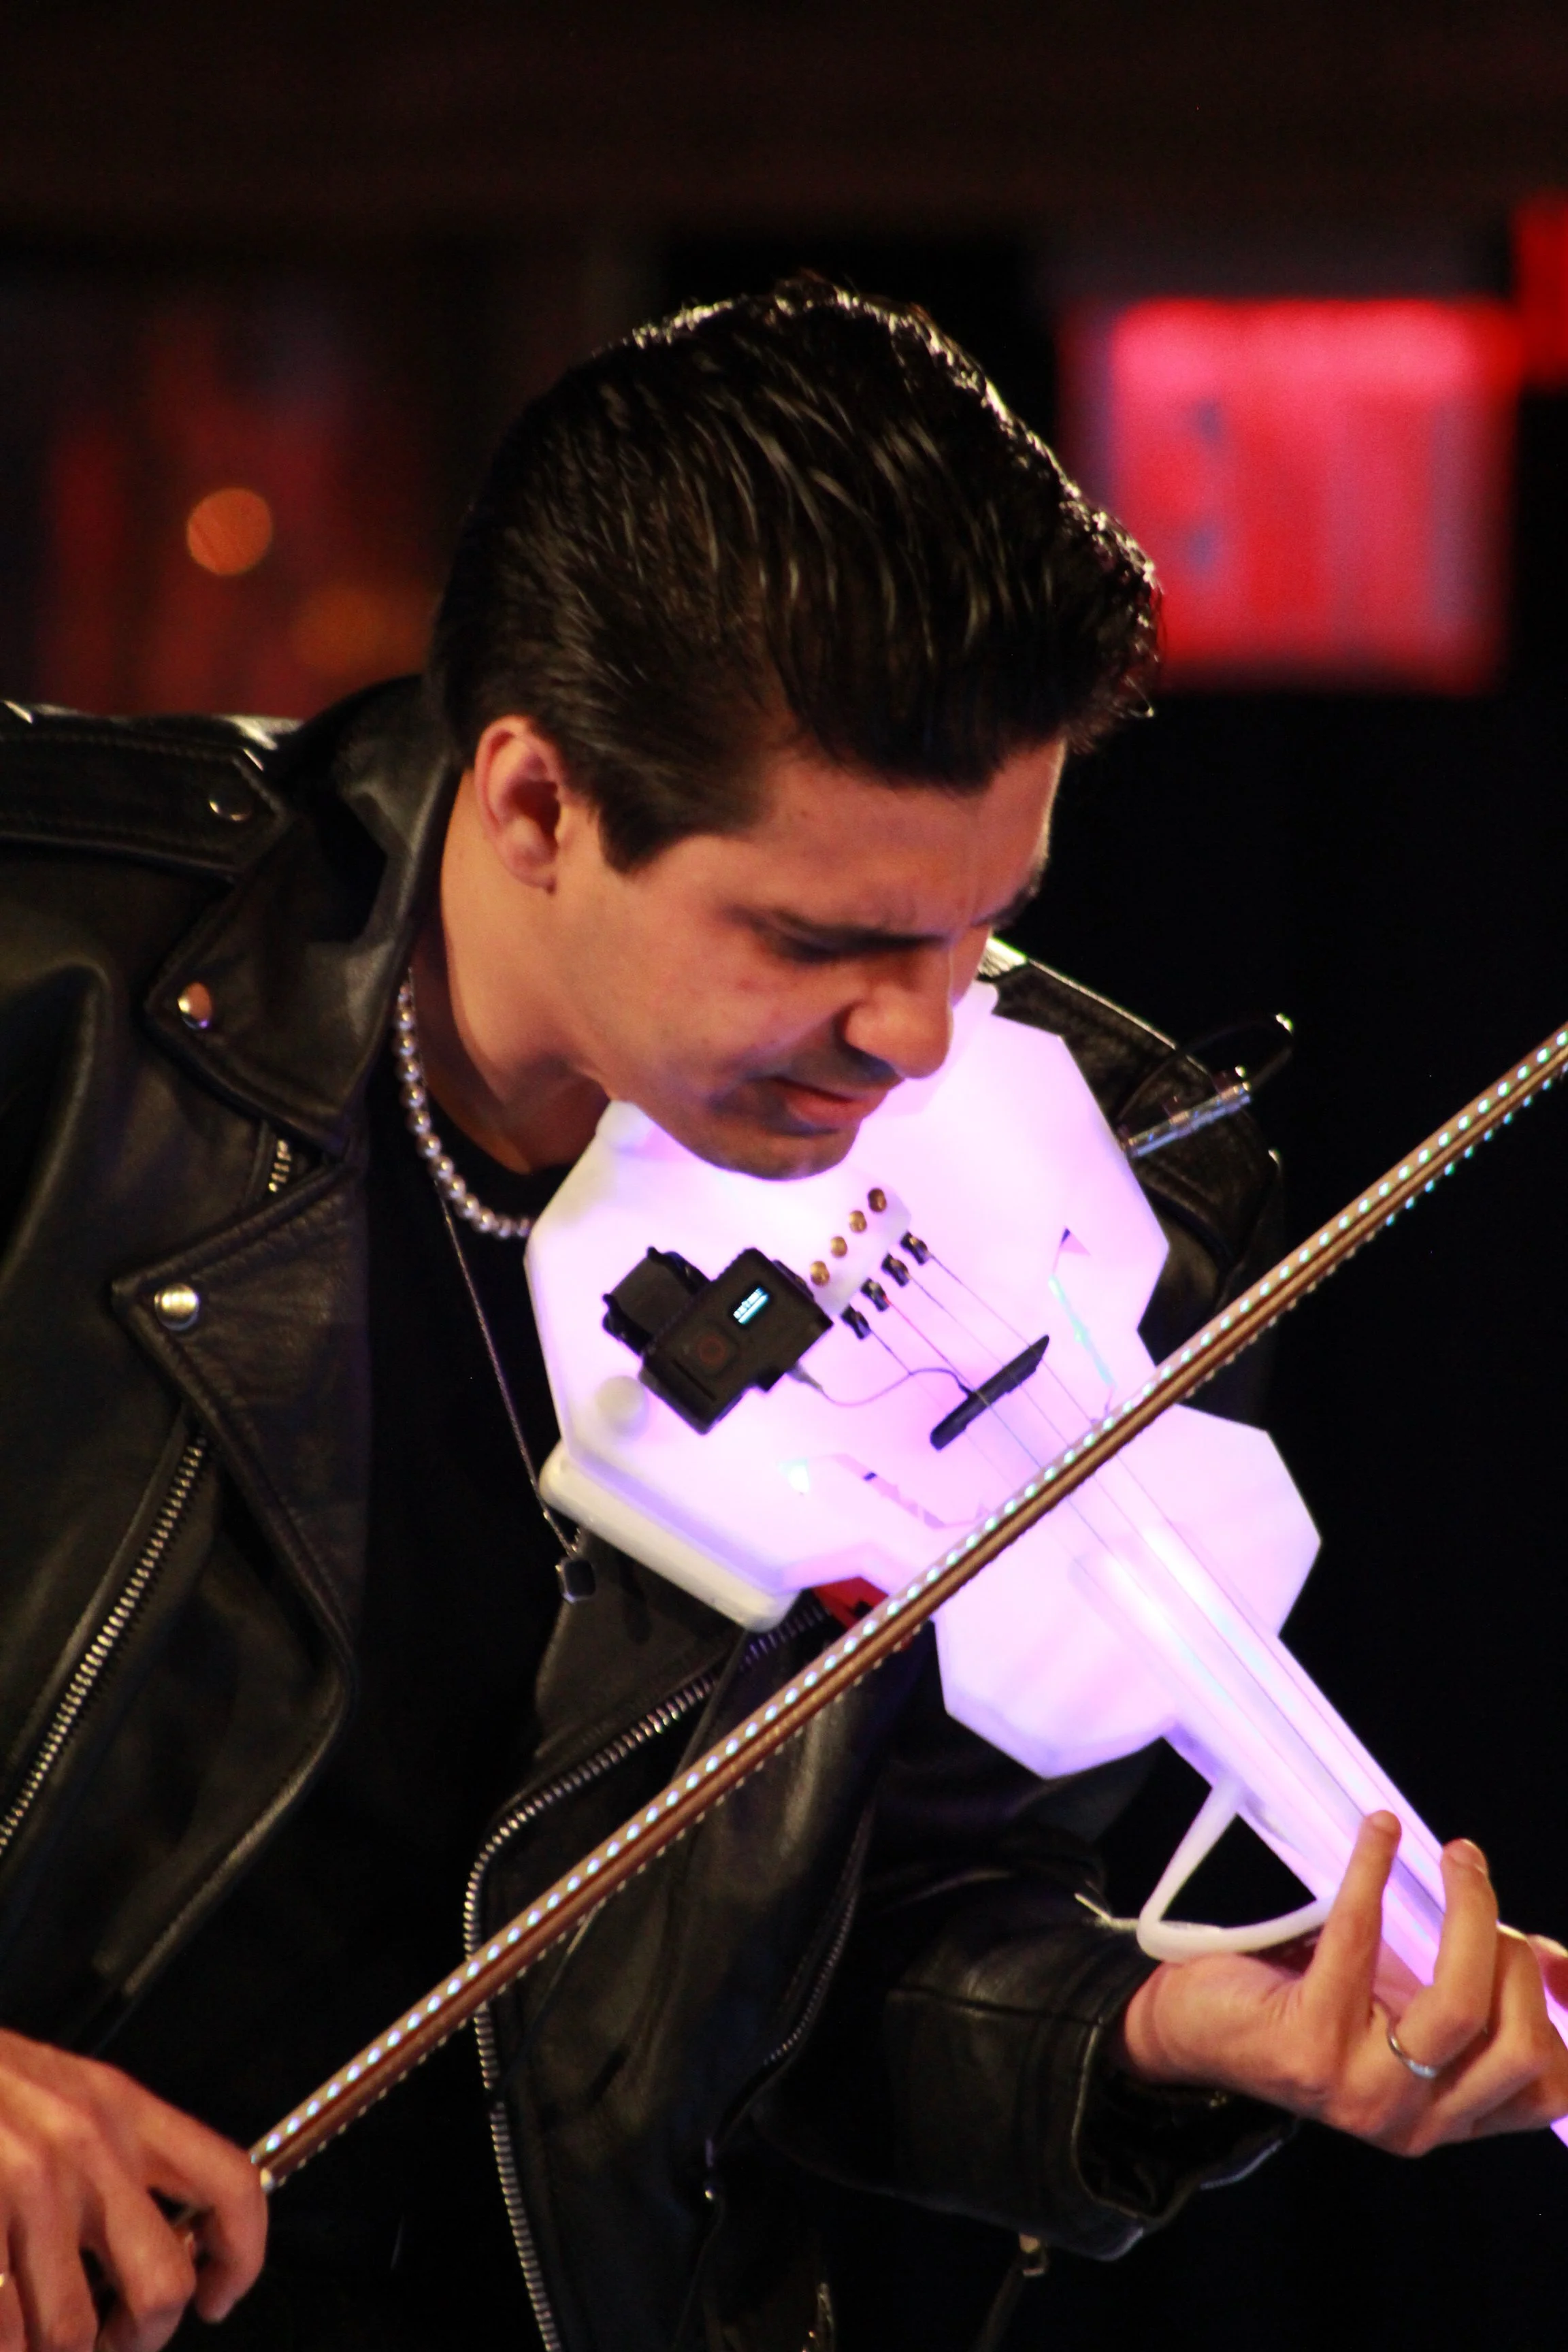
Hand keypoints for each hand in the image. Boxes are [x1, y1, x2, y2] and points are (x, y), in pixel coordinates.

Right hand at [0, 2029, 265, 2351]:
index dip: (241, 2257)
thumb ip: (114, 2159)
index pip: (229, 2183)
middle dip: (138, 2338)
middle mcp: (88, 2145)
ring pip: (70, 2329)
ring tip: (33, 2338)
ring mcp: (29, 2183)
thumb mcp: (65, 2096)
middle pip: (161, 2285)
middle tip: (112, 2341)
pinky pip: (6, 2330)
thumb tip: (154, 2249)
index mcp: (122, 2108)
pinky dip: (4, 2344)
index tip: (218, 2297)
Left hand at [1117, 1811, 1567, 2152]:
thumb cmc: (1307, 2006)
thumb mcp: (1404, 2009)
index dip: (1564, 2011)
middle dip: (1512, 1954)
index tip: (1550, 1952)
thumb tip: (1545, 1953)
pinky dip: (1375, 1869)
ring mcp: (1366, 2091)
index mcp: (1450, 2117)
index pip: (1550, 2087)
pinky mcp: (1311, 2045)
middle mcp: (1417, 2121)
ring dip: (1470, 1911)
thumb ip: (1472, 1992)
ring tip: (1453, 1858)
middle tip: (1473, 1887)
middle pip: (1522, 2042)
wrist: (1191, 2030)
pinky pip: (1363, 1939)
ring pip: (1462, 2003)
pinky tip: (1380, 1830)